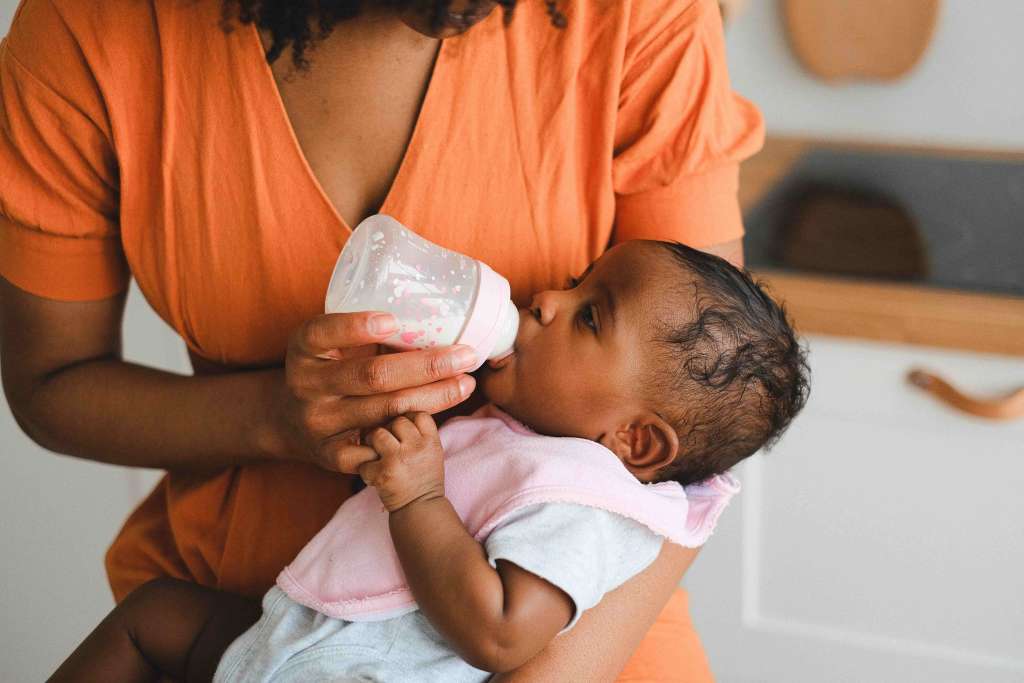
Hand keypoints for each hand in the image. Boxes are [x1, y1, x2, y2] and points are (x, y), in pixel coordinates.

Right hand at [260, 311, 476, 471]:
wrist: (290, 420)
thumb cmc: (330, 367)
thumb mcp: (334, 344)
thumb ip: (368, 334)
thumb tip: (437, 318)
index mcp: (304, 349)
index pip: (323, 333)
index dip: (356, 327)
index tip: (393, 320)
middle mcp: (307, 385)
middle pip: (373, 376)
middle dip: (426, 366)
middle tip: (465, 355)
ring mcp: (319, 423)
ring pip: (387, 410)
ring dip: (434, 397)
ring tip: (466, 383)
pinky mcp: (332, 455)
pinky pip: (382, 445)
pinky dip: (413, 431)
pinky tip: (437, 419)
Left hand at [357, 412, 445, 511]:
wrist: (420, 509)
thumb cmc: (423, 476)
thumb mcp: (432, 450)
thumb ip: (418, 429)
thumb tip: (393, 402)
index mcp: (431, 441)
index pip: (418, 413)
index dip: (408, 419)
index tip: (404, 432)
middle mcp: (418, 447)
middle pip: (397, 420)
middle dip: (389, 430)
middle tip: (389, 446)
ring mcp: (400, 459)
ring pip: (378, 433)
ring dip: (373, 444)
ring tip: (379, 456)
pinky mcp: (383, 473)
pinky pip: (364, 458)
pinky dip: (365, 468)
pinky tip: (374, 475)